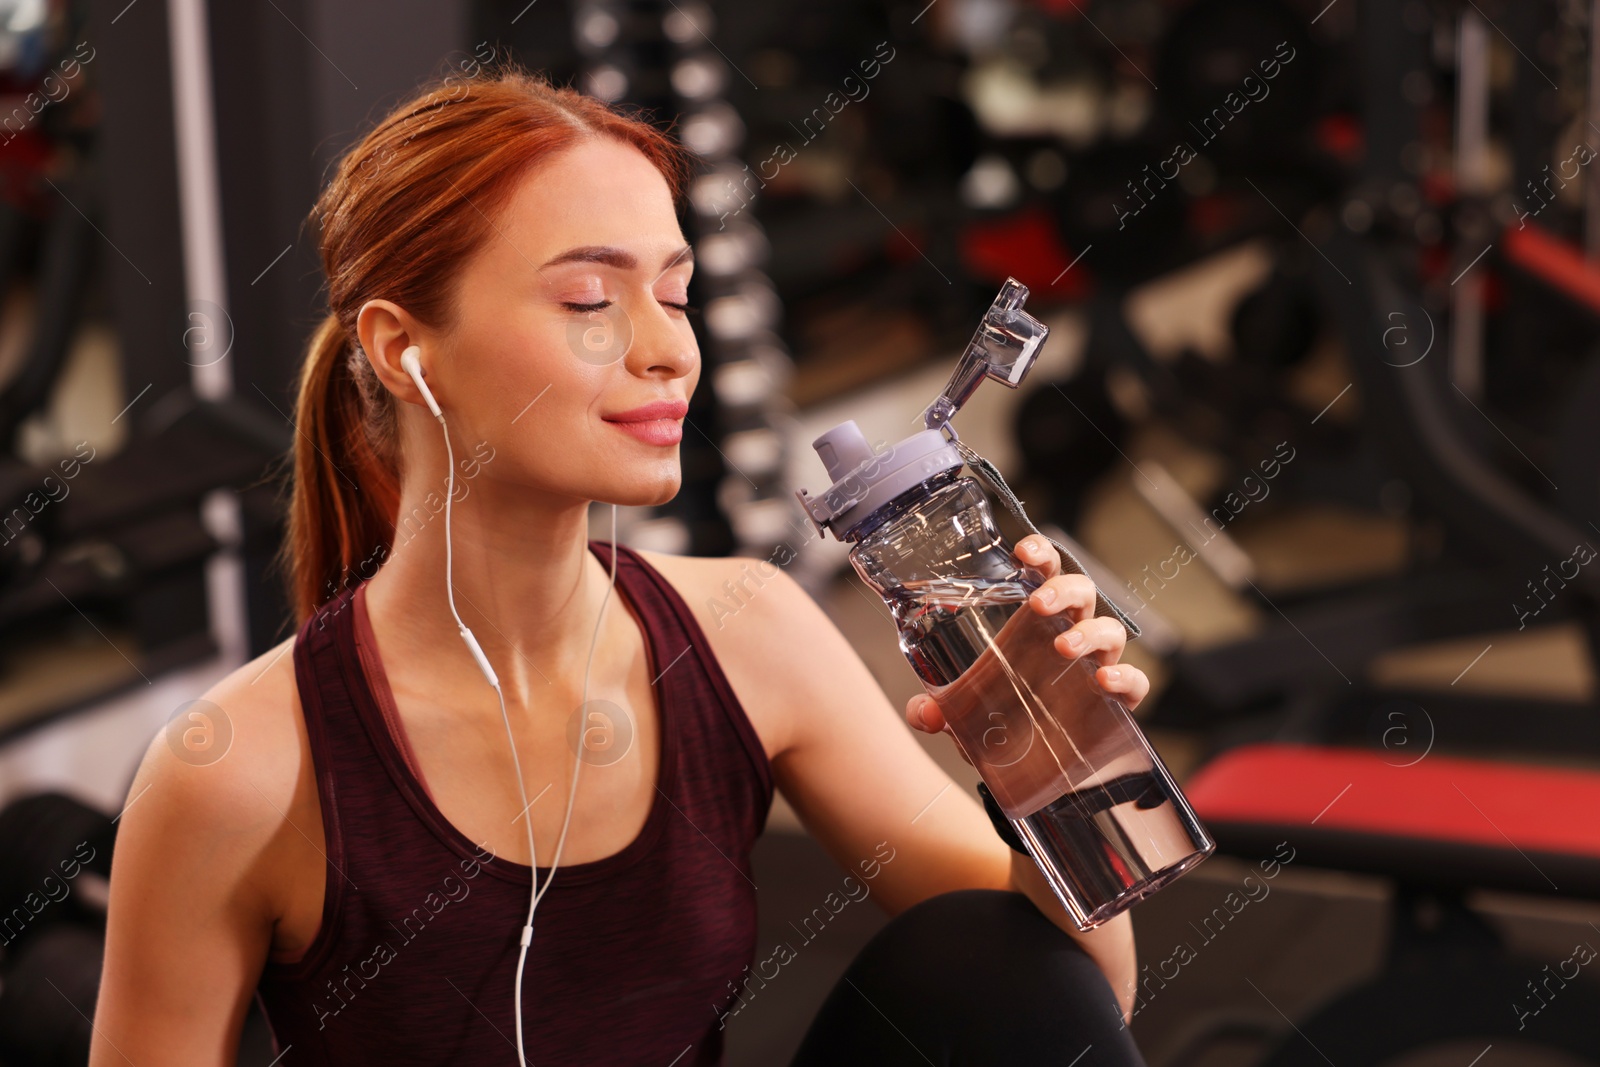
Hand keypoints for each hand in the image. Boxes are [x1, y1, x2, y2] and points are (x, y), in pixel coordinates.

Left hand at [905, 535, 1149, 758]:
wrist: (1038, 774)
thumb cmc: (1006, 723)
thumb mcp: (966, 716)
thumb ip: (940, 712)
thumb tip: (922, 713)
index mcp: (1035, 624)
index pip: (1044, 574)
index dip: (1040, 553)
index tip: (1022, 551)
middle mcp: (1070, 636)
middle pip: (1082, 591)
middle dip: (1063, 589)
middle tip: (1037, 604)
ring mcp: (1097, 667)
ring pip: (1110, 630)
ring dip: (1089, 632)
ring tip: (1063, 647)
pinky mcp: (1119, 703)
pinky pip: (1136, 681)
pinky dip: (1126, 677)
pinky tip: (1104, 680)